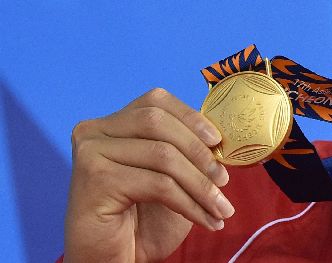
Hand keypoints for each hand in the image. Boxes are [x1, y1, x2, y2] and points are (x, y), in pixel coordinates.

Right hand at [64, 88, 233, 262]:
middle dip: (199, 152)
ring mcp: (91, 154)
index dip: (191, 117)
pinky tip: (206, 219)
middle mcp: (94, 132)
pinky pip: (158, 184)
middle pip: (159, 122)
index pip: (156, 101)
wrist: (111, 260)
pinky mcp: (95, 180)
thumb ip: (184, 147)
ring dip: (201, 185)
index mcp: (111, 123)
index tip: (218, 141)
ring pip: (163, 156)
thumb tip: (220, 133)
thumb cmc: (142, 217)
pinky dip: (190, 203)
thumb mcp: (168, 174)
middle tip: (224, 180)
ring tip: (221, 207)